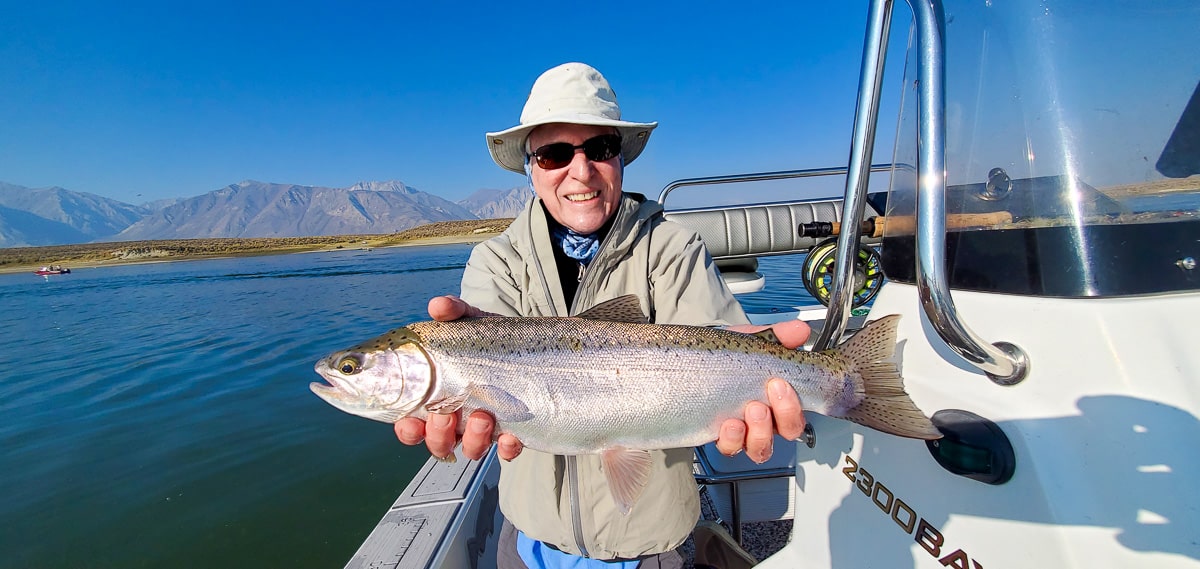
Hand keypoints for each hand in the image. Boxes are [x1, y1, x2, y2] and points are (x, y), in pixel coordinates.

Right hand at [393, 296, 523, 460]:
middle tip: (447, 414)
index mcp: (437, 396)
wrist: (530, 343)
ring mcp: (485, 427)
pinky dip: (507, 449)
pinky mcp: (514, 431)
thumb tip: (438, 305)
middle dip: (438, 434)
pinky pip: (507, 451)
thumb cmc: (487, 337)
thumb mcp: (470, 320)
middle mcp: (458, 418)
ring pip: (470, 449)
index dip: (408, 430)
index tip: (411, 422)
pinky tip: (511, 437)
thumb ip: (453, 310)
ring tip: (483, 417)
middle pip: (437, 442)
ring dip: (472, 440)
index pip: (412, 424)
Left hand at [714, 320, 810, 462]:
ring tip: (752, 409)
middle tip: (771, 390)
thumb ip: (778, 335)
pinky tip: (728, 424)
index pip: (798, 412)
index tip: (782, 382)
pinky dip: (732, 439)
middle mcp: (764, 418)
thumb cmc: (724, 352)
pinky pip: (731, 448)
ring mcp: (743, 429)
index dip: (795, 405)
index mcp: (777, 397)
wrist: (689, 357)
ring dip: (761, 431)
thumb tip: (800, 330)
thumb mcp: (751, 339)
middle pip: (788, 431)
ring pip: (762, 447)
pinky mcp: (720, 435)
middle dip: (784, 413)